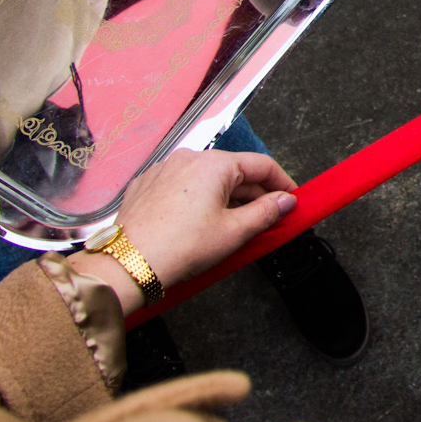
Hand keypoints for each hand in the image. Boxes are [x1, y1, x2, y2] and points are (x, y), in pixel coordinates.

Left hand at [69, 149, 297, 314]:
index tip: (292, 198)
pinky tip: (200, 223)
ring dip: (226, 198)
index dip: (282, 183)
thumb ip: (266, 213)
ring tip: (234, 226)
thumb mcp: (234, 232)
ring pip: (207, 180)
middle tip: (268, 218)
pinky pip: (183, 187)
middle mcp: (188, 158)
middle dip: (253, 195)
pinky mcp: (147, 185)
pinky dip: (198, 200)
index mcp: (214, 164)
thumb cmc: (180, 247)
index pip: (261, 165)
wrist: (129, 263)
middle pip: (234, 172)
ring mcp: (164, 169)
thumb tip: (285, 201)